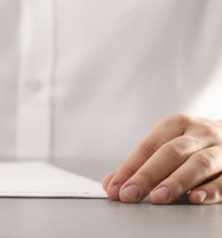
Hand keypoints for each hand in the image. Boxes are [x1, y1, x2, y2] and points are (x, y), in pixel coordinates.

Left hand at [102, 113, 221, 203]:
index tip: (115, 188)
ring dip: (176, 182)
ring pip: (199, 163)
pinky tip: (196, 198)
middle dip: (147, 175)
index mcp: (177, 124)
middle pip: (170, 153)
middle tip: (130, 194)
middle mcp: (200, 133)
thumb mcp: (169, 143)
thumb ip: (140, 164)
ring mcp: (221, 148)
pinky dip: (211, 189)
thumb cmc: (195, 143)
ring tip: (158, 198)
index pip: (148, 146)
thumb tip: (112, 183)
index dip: (130, 168)